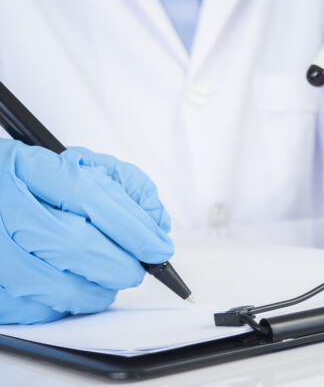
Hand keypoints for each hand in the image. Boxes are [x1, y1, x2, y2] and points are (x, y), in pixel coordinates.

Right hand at [0, 140, 172, 323]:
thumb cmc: (39, 182)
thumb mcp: (82, 164)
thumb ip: (126, 185)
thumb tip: (156, 223)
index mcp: (27, 167)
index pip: (88, 196)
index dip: (131, 227)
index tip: (159, 247)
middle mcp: (2, 205)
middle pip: (72, 244)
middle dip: (119, 264)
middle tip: (139, 269)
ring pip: (52, 283)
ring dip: (96, 290)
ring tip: (112, 281)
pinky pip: (31, 308)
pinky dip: (66, 306)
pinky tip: (78, 289)